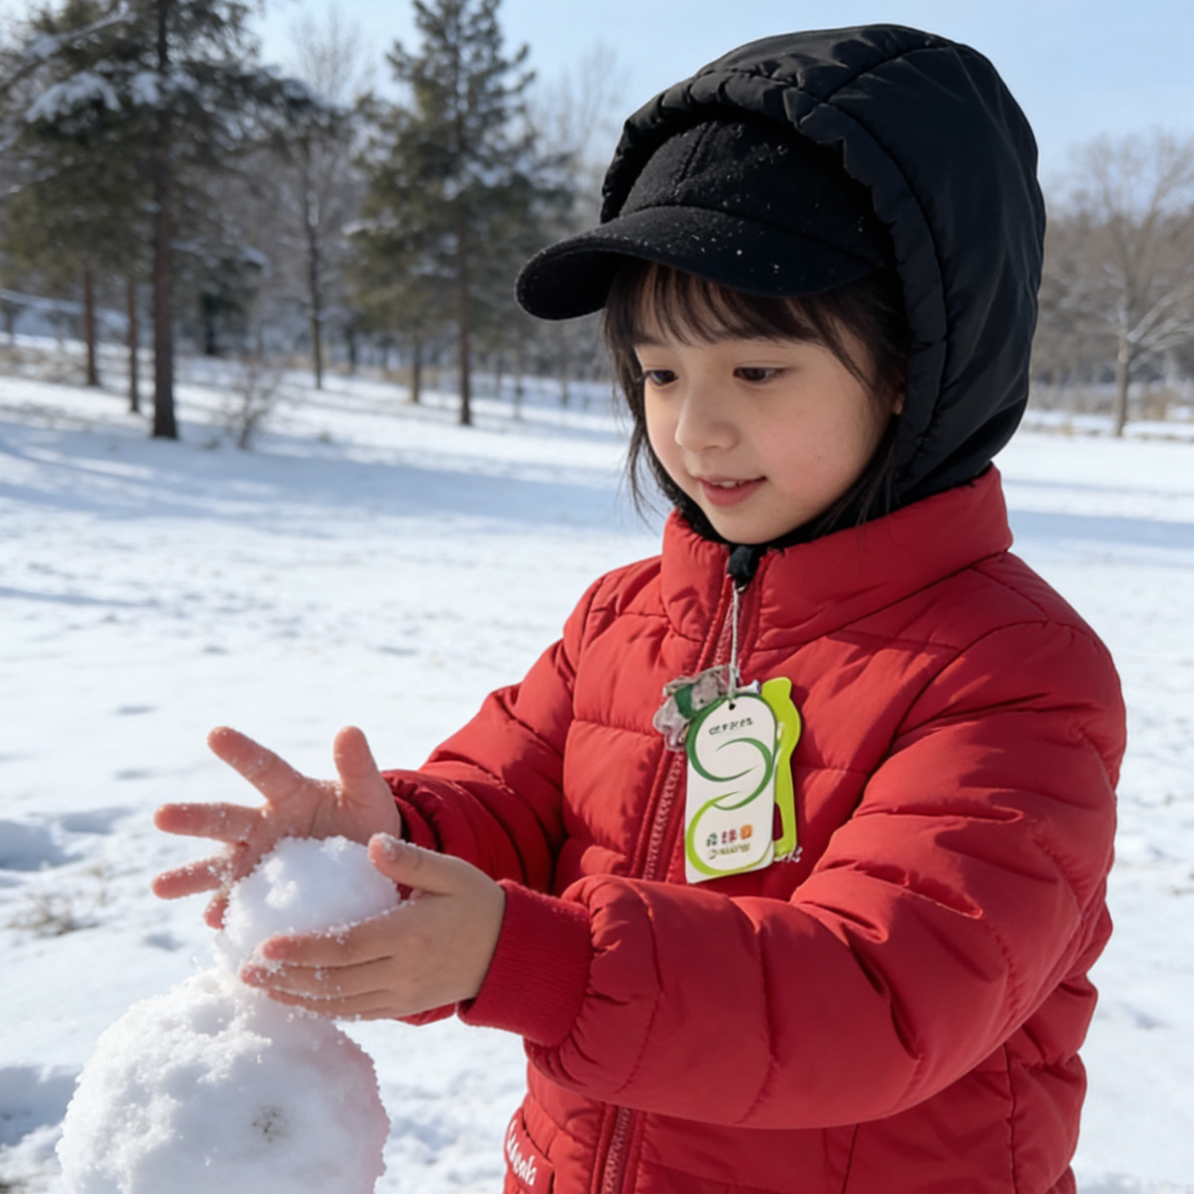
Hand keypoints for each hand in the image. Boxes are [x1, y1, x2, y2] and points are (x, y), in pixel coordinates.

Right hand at [152, 725, 402, 927]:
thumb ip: (357, 766)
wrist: (373, 866)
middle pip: (226, 820)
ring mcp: (260, 862)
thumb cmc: (366, 821)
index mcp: (289, 793)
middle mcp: (265, 826)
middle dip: (194, 818)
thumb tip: (350, 730)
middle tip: (161, 816)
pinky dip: (227, 913)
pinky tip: (214, 922)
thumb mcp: (368, 794)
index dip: (242, 752)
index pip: (264, 769)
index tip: (215, 734)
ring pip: (220, 868)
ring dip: (191, 877)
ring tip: (160, 887)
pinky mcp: (264, 897)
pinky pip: (241, 906)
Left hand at [239, 834, 505, 1018]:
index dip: (303, 949)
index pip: (346, 947)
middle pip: (333, 982)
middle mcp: (402, 972)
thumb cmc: (475, 901)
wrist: (508, 951)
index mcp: (409, 934)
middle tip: (243, 969)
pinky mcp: (402, 1008)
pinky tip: (296, 999)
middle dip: (285, 978)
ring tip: (258, 987)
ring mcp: (402, 996)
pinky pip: (355, 1013)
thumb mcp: (450, 871)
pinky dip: (322, 1009)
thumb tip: (372, 843)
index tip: (265, 945)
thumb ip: (410, 859)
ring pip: (339, 1004)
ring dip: (296, 998)